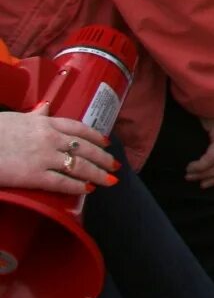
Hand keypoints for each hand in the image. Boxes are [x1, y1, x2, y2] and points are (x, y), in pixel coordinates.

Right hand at [0, 107, 114, 193]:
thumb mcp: (15, 118)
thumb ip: (34, 115)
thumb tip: (46, 108)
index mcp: (44, 123)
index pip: (79, 128)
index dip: (96, 136)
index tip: (107, 142)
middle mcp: (49, 138)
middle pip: (86, 148)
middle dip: (104, 158)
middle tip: (116, 165)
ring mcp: (43, 157)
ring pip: (80, 166)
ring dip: (98, 174)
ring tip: (110, 180)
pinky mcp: (34, 175)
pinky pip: (62, 182)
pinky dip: (78, 186)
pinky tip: (88, 190)